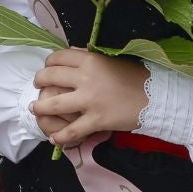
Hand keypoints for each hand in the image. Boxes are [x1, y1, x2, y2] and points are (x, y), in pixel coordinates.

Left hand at [31, 48, 152, 148]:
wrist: (157, 98)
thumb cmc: (137, 77)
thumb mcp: (113, 61)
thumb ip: (91, 59)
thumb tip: (73, 53)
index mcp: (91, 60)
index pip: (59, 57)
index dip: (49, 62)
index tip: (47, 67)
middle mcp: (86, 78)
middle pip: (51, 77)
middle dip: (39, 81)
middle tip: (38, 85)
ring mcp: (89, 100)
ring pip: (54, 104)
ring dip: (40, 107)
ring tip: (35, 108)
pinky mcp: (96, 120)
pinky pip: (72, 130)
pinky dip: (60, 136)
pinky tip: (53, 138)